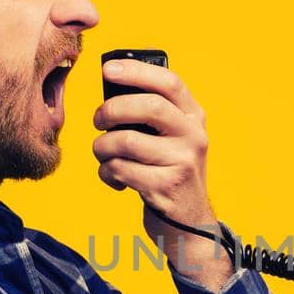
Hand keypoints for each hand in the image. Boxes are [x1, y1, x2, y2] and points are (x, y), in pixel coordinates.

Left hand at [91, 58, 232, 289]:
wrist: (188, 224)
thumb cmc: (167, 172)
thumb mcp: (172, 139)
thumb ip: (152, 114)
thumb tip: (111, 89)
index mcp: (194, 117)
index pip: (170, 83)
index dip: (136, 71)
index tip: (107, 69)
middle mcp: (194, 137)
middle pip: (148, 107)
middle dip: (112, 110)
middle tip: (98, 120)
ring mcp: (183, 162)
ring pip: (126, 141)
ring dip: (103, 148)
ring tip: (104, 156)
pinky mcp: (166, 188)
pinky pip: (121, 169)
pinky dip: (107, 173)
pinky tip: (115, 179)